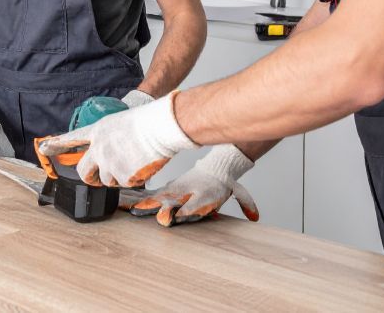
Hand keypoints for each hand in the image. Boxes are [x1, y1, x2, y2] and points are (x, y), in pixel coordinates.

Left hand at [38, 91, 197, 186]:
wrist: (160, 127)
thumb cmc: (148, 122)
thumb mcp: (120, 124)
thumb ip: (110, 138)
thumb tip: (109, 153)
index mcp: (98, 131)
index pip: (71, 138)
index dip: (56, 144)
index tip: (43, 148)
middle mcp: (99, 148)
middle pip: (83, 171)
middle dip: (89, 178)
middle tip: (98, 179)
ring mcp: (108, 162)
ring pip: (107, 180)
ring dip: (118, 177)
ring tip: (134, 162)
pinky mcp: (120, 175)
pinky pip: (125, 184)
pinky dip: (134, 179)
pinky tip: (142, 165)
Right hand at [126, 144, 258, 225]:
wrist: (214, 166)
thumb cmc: (223, 184)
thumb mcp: (238, 191)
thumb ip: (246, 203)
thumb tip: (255, 216)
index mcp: (204, 193)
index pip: (195, 204)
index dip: (188, 211)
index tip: (177, 217)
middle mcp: (188, 190)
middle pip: (174, 200)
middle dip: (164, 208)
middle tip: (152, 216)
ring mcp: (177, 188)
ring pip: (160, 195)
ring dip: (147, 203)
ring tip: (131, 208)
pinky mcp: (169, 187)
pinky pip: (155, 193)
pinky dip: (143, 198)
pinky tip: (129, 202)